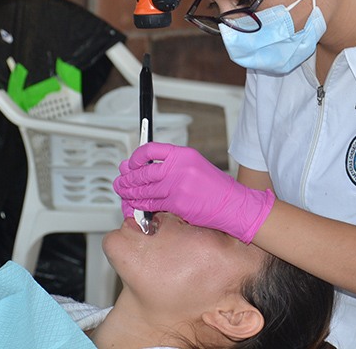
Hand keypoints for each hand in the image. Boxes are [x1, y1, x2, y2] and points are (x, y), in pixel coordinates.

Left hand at [114, 142, 274, 243]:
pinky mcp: (177, 203)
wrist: (234, 205)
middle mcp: (180, 167)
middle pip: (144, 171)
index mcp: (185, 154)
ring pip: (144, 189)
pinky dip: (141, 205)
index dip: (136, 157)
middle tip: (121, 182)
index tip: (130, 163)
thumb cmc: (217, 189)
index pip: (151, 150)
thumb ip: (173, 166)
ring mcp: (178, 185)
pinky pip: (152, 203)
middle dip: (128, 178)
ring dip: (130, 193)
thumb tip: (146, 168)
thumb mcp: (196, 167)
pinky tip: (136, 205)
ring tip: (123, 193)